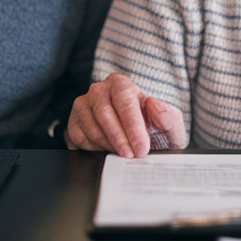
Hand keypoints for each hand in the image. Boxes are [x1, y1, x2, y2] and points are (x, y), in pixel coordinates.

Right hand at [67, 73, 185, 157]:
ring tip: (123, 154)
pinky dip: (95, 148)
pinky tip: (108, 151)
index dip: (133, 126)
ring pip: (91, 127)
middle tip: (131, 156)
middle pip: (104, 113)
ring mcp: (82, 105)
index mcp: (121, 84)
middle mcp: (98, 90)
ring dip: (109, 145)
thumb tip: (155, 104)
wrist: (133, 142)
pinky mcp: (73, 123)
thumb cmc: (151, 131)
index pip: (124, 100)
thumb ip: (167, 116)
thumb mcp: (167, 126)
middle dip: (119, 138)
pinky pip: (79, 137)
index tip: (141, 147)